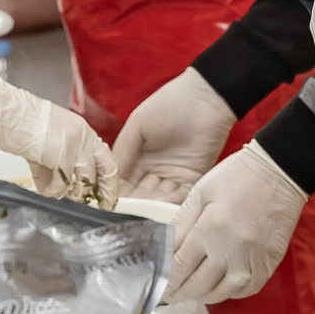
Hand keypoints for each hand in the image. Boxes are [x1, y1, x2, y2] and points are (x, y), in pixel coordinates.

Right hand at [0, 72, 117, 203]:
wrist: (8, 112)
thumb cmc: (22, 123)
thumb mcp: (46, 143)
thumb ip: (52, 166)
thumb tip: (52, 188)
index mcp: (82, 131)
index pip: (105, 158)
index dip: (107, 179)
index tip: (105, 195)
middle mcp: (83, 136)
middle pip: (106, 169)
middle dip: (105, 192)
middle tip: (99, 207)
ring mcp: (75, 145)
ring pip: (85, 180)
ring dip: (75, 195)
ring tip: (64, 198)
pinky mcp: (61, 156)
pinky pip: (62, 184)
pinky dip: (53, 191)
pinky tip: (45, 191)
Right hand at [113, 69, 236, 201]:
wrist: (205, 98)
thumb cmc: (169, 104)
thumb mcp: (137, 124)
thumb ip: (122, 150)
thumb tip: (110, 178)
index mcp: (139, 156)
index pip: (124, 181)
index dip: (117, 192)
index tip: (109, 205)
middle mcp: (155, 169)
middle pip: (140, 193)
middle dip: (133, 204)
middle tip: (124, 215)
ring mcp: (174, 175)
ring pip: (158, 198)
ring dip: (149, 206)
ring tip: (140, 213)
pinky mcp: (193, 178)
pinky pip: (179, 196)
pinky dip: (169, 203)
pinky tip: (158, 207)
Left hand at [167, 143, 306, 303]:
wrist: (278, 171)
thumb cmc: (238, 176)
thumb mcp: (200, 193)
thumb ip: (180, 224)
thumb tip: (164, 249)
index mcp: (210, 229)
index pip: (180, 267)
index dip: (166, 280)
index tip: (159, 285)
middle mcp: (231, 250)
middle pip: (198, 285)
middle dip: (179, 293)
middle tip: (170, 294)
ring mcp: (253, 260)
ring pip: (221, 293)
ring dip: (202, 296)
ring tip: (191, 292)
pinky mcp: (269, 263)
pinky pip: (246, 290)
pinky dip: (230, 292)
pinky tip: (220, 286)